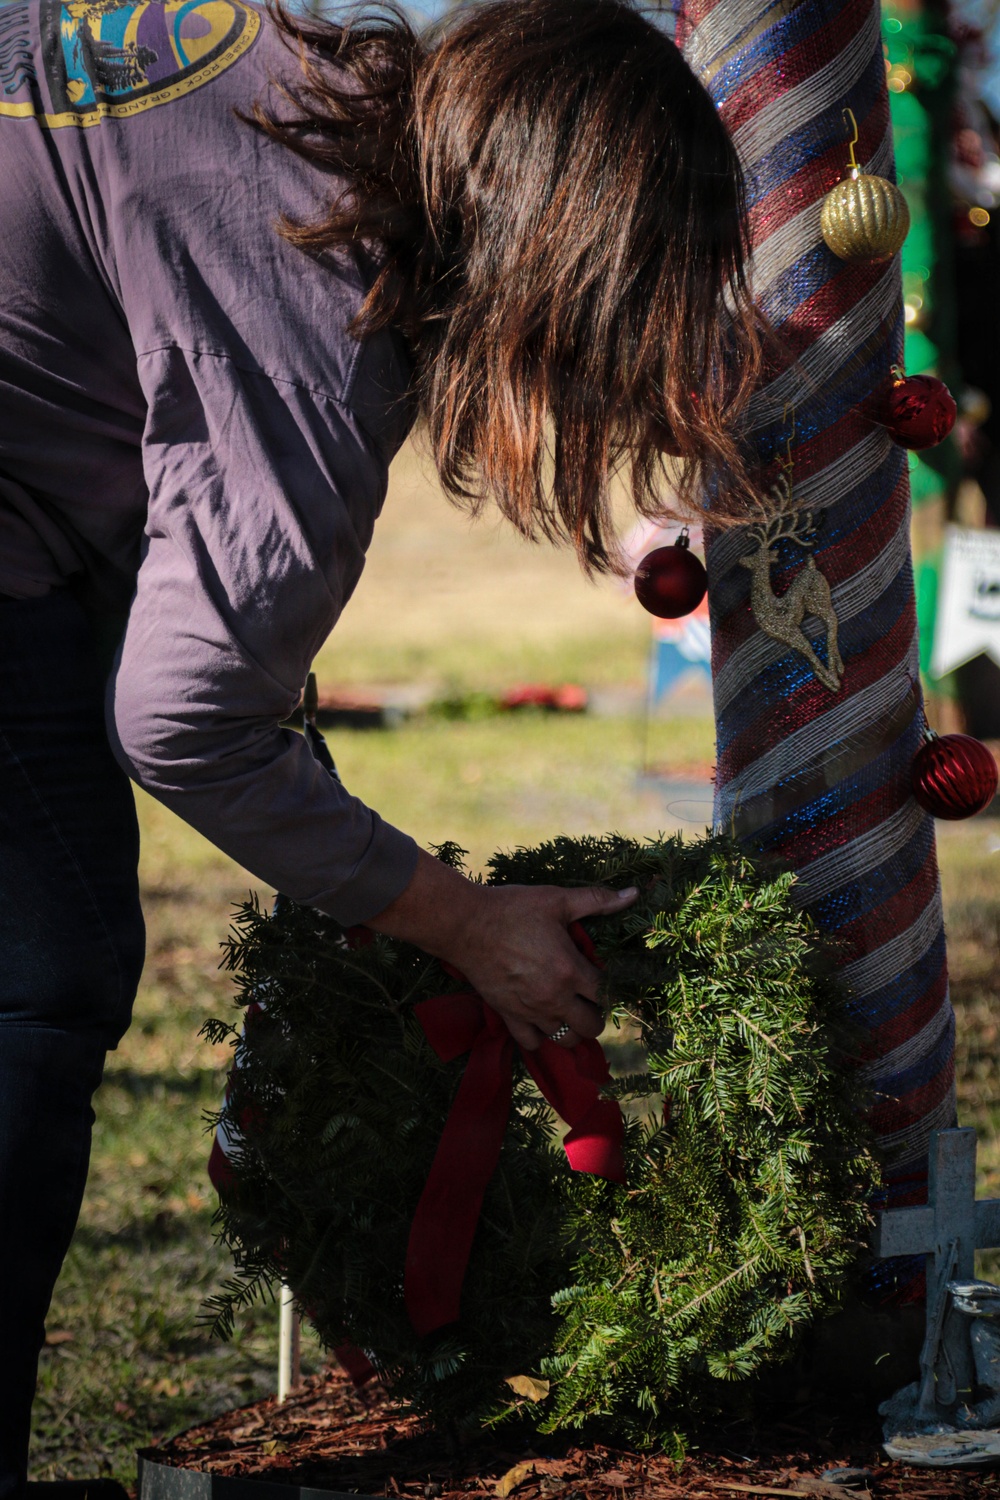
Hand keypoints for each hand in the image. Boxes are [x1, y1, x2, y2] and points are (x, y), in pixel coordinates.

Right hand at [366, 849, 636, 1048]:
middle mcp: (555, 998)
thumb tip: (633, 894)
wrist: (465, 925)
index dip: (607, 987)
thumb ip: (596, 900)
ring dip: (572, 1029)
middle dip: (596, 1014)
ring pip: (565, 1040)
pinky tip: (540, 1020)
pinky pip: (531, 1043)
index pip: (604, 994)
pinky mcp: (509, 1016)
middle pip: (591, 1026)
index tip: (599, 976)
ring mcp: (531, 1012)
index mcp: (571, 971)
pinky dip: (540, 1037)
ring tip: (568, 1012)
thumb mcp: (557, 900)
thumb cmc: (512, 910)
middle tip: (588, 998)